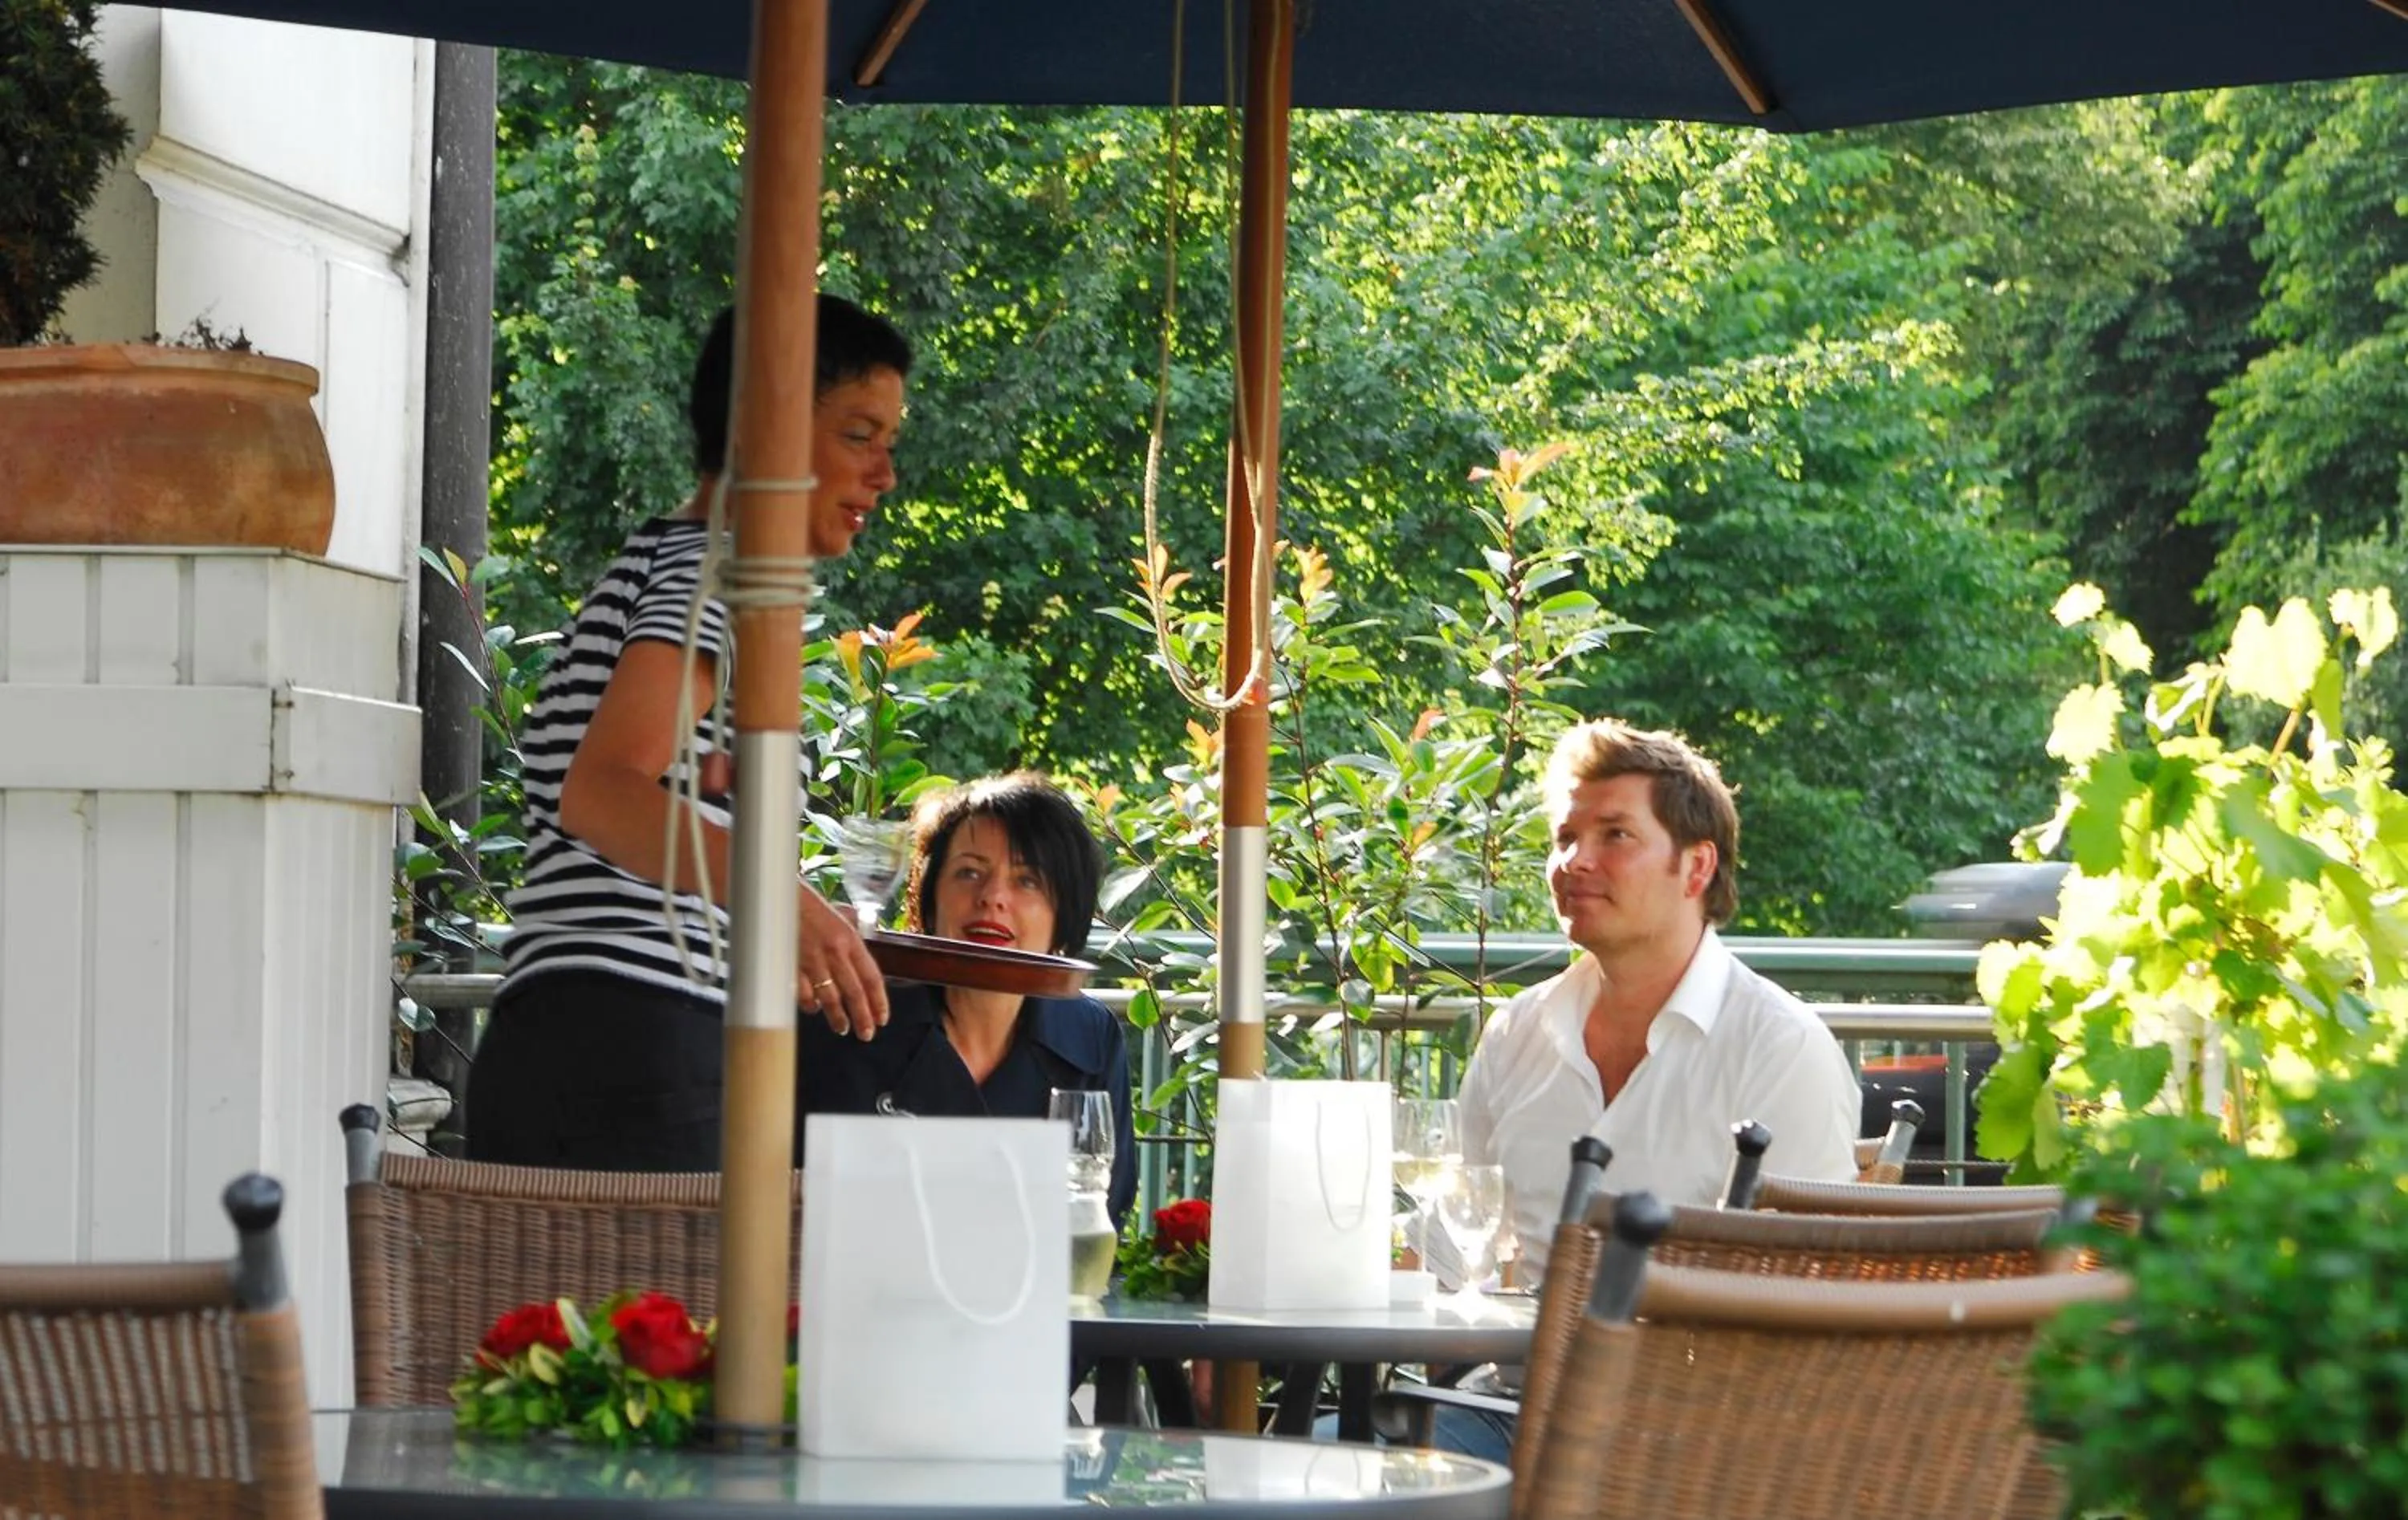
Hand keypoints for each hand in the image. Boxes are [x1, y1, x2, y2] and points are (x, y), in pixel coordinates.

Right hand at [798, 884, 887, 1038]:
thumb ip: (848, 945)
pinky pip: (804, 993)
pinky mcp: (791, 965)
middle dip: (863, 1017)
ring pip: (830, 998)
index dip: (879, 1001)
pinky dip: (810, 1005)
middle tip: (867, 1034)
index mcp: (850, 939)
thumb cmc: (806, 905)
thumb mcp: (837, 920)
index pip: (872, 977)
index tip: (883, 1018)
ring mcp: (811, 960)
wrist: (775, 893)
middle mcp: (834, 951)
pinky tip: (814, 1010)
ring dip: (838, 1017)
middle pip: (854, 992)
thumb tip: (858, 970)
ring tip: (843, 1028)